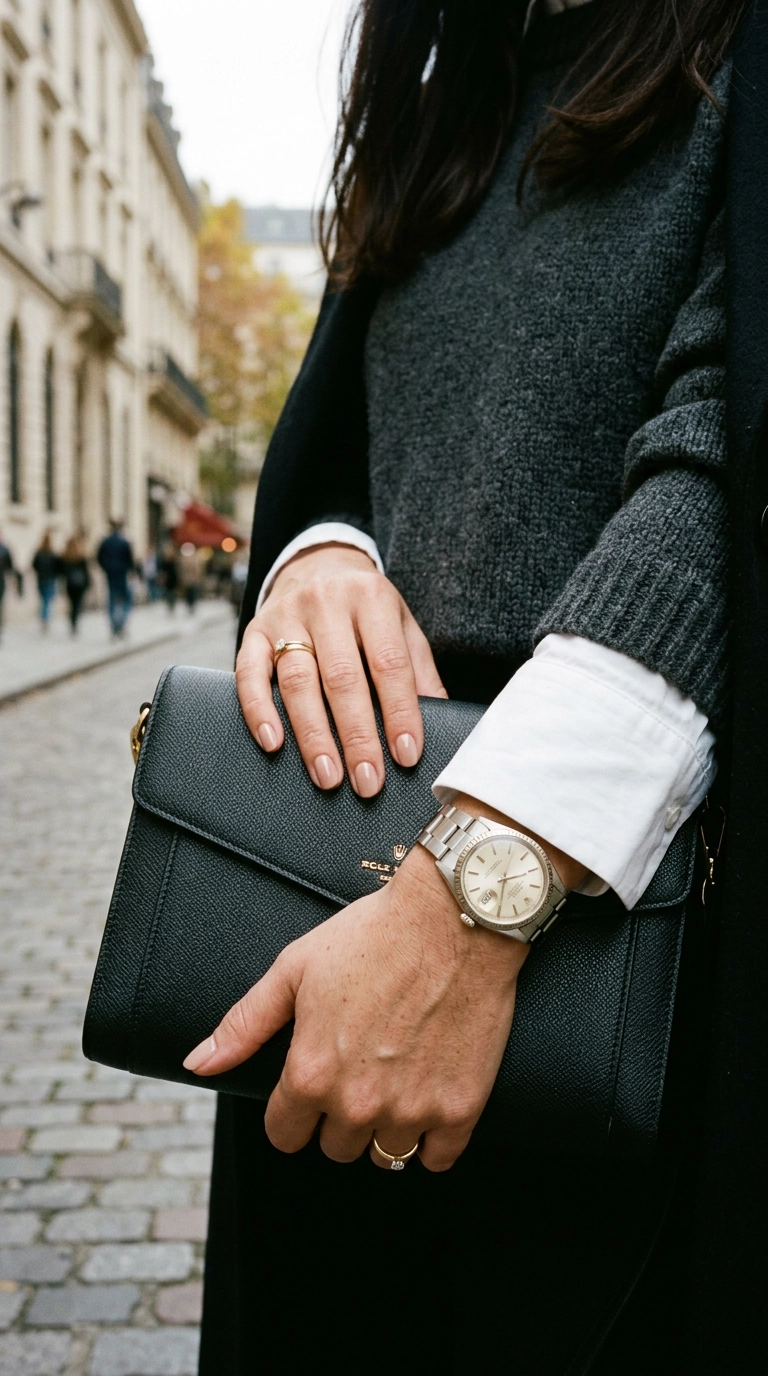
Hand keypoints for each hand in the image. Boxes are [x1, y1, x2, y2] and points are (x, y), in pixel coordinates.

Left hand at [183, 840, 526, 1171]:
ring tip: (394, 1081)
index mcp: (310, 1074)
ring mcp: (411, 1110)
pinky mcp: (460, 1108)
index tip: (312, 1081)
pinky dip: (432, 1138)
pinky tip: (428, 1097)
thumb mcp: (293, 970)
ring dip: (383, 1128)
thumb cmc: (371, 935)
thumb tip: (198, 1064)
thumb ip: (244, 1024)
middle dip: (338, 1116)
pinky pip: (436, 1158)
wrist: (454, 919)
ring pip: (384, 1156)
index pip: (284, 1135)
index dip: (292, 1110)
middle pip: (335, 1148)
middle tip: (358, 1069)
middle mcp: (356, 1103)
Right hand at [236, 544, 445, 796]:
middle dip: (357, 735)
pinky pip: (250, 673)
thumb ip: (419, 670)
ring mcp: (286, 616)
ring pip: (298, 680)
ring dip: (313, 735)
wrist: (316, 563)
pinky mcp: (254, 630)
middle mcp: (326, 602)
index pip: (389, 662)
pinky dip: (259, 710)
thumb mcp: (401, 624)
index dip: (399, 711)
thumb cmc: (365, 607)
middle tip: (367, 781)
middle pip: (342, 677)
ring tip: (328, 776)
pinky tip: (273, 743)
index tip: (406, 754)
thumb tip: (440, 721)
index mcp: (371, 598)